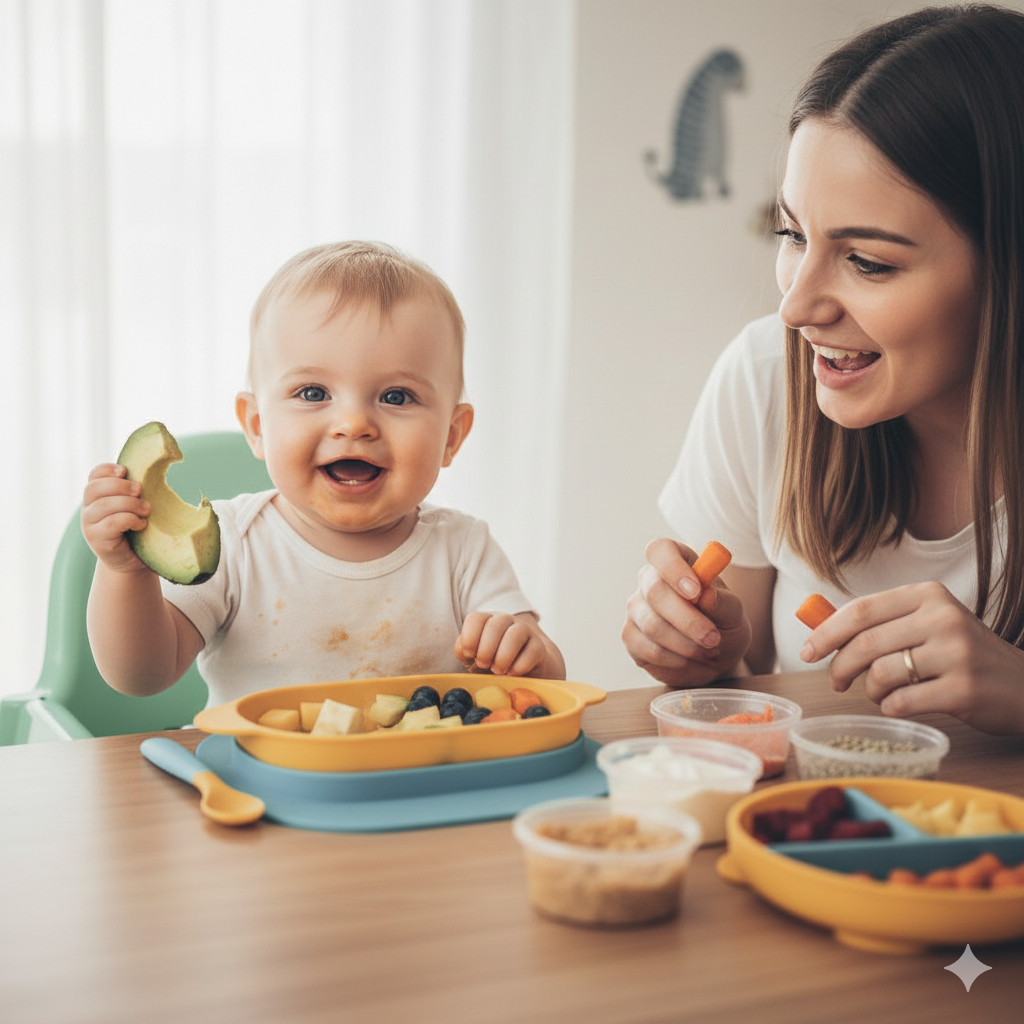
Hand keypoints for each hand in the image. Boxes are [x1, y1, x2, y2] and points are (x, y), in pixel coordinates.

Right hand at [80, 463, 151, 574]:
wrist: (132, 561)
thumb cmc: (137, 530)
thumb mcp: (135, 507)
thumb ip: (136, 491)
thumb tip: (158, 466)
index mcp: (97, 497)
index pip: (94, 476)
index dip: (107, 470)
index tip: (125, 470)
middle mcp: (88, 509)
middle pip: (94, 488)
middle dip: (119, 486)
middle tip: (140, 490)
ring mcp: (90, 525)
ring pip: (103, 505)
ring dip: (129, 504)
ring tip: (147, 509)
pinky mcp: (98, 540)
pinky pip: (111, 523)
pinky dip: (129, 519)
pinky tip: (141, 524)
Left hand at [455, 612, 561, 677]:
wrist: (524, 672)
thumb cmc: (493, 663)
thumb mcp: (473, 659)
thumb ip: (463, 651)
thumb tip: (462, 645)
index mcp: (487, 622)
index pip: (476, 618)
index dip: (469, 637)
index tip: (469, 654)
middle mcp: (506, 622)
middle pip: (495, 625)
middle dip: (486, 649)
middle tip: (483, 665)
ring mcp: (525, 632)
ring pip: (516, 634)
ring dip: (503, 656)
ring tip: (498, 670)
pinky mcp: (539, 647)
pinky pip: (533, 650)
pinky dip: (520, 665)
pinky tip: (512, 673)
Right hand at [622, 538, 751, 686]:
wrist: (715, 659)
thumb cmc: (724, 626)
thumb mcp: (734, 614)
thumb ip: (723, 602)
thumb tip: (705, 594)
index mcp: (676, 562)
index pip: (660, 550)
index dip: (673, 568)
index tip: (695, 591)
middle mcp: (650, 581)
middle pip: (655, 591)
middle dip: (687, 619)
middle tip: (713, 638)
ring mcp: (636, 609)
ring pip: (652, 625)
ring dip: (686, 644)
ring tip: (707, 650)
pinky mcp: (630, 636)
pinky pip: (648, 649)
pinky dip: (674, 659)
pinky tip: (687, 658)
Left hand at [800, 581, 1023, 734]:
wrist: (1023, 685)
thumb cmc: (963, 654)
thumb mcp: (928, 624)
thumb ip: (882, 624)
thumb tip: (820, 631)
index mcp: (927, 595)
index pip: (860, 610)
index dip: (826, 633)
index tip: (806, 651)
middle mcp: (942, 618)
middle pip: (864, 644)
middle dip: (839, 667)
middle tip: (835, 682)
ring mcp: (955, 654)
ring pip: (881, 674)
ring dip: (870, 691)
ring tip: (880, 694)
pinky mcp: (963, 690)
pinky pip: (902, 702)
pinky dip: (890, 707)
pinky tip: (899, 705)